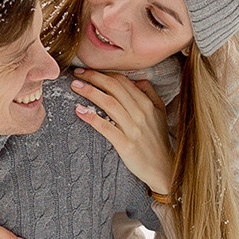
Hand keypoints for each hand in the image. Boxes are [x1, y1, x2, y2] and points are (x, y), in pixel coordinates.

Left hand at [69, 69, 174, 195]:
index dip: (104, 73)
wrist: (163, 167)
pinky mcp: (126, 144)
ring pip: (109, 103)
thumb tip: (137, 79)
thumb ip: (150, 93)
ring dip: (90, 92)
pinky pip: (106, 127)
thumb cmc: (158, 140)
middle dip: (93, 77)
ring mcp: (133, 129)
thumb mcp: (160, 113)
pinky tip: (80, 111)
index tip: (88, 70)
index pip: (122, 81)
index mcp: (146, 104)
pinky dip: (92, 117)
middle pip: (114, 88)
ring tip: (75, 86)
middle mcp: (140, 113)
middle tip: (77, 73)